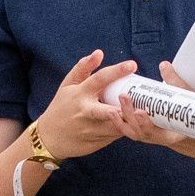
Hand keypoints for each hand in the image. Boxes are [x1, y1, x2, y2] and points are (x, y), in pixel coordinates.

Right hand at [30, 47, 139, 162]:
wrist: (50, 138)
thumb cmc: (61, 107)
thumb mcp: (67, 86)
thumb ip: (83, 68)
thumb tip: (99, 52)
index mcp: (80, 94)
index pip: (99, 80)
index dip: (116, 72)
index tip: (133, 64)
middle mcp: (86, 112)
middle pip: (110, 110)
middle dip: (126, 107)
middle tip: (144, 101)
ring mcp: (92, 129)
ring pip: (117, 125)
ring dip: (131, 118)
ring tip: (145, 110)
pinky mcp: (98, 142)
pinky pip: (116, 134)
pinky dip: (126, 127)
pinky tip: (134, 122)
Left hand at [113, 57, 194, 154]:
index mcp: (183, 134)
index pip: (165, 132)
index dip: (151, 125)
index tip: (143, 112)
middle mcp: (168, 137)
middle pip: (146, 133)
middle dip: (133, 118)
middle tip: (127, 100)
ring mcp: (158, 135)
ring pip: (137, 132)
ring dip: (125, 118)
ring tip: (121, 99)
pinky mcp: (150, 128)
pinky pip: (133, 129)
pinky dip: (122, 122)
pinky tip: (113, 110)